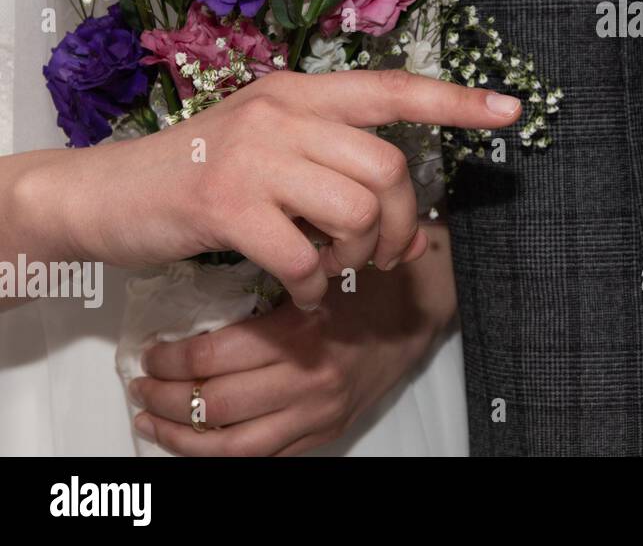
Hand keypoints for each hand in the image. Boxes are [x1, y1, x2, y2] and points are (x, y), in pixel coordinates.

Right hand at [11, 70, 517, 308]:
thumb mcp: (271, 145)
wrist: (109, 194)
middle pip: (389, 169)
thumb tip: (404, 213)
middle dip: (398, 224)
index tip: (511, 109)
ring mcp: (253, 155)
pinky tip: (296, 287)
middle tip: (378, 254)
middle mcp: (282, 112)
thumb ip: (334, 160)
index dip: (456, 99)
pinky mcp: (225, 204)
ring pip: (357, 211)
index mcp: (301, 93)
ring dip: (355, 256)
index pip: (393, 88)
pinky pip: (305, 256)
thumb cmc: (203, 174)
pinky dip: (311, 284)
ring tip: (328, 265)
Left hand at [130, 220, 456, 455]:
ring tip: (152, 421)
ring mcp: (316, 413)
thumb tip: (194, 295)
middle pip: (212, 404)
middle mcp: (308, 380)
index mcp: (301, 333)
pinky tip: (196, 441)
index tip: (149, 353)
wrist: (418, 313)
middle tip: (139, 387)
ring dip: (179, 437)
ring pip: (230, 446)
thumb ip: (266, 282)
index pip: (213, 357)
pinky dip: (220, 455)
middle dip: (162, 400)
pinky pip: (263, 458)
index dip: (170, 360)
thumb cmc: (365, 284)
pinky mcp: (325, 432)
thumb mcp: (315, 270)